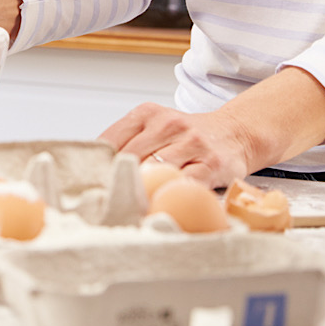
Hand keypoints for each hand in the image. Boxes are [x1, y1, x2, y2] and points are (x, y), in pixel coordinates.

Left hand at [99, 66, 324, 188]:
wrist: (236, 132)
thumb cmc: (188, 135)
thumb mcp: (154, 126)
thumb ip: (128, 143)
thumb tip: (95, 171)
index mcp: (146, 114)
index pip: (111, 139)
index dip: (97, 165)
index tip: (88, 185)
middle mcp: (167, 124)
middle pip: (131, 156)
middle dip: (116, 182)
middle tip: (104, 206)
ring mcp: (191, 143)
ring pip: (157, 170)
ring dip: (142, 193)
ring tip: (128, 211)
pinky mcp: (212, 164)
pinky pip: (187, 184)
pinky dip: (172, 199)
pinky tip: (161, 210)